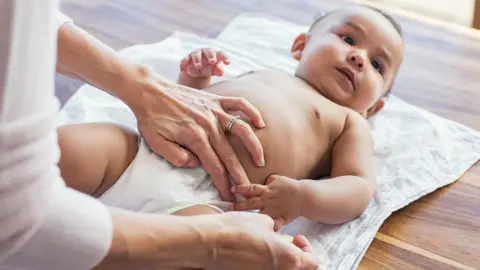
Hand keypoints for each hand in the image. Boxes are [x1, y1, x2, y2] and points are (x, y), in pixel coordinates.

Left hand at [132, 67, 265, 201]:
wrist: (148, 90)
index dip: (223, 184)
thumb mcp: (155, 143)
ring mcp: (214, 110)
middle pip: (230, 155)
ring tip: (260, 161)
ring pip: (241, 130)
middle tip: (248, 189)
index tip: (229, 197)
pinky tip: (261, 124)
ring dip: (253, 147)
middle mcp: (208, 124)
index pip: (214, 167)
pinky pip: (239, 104)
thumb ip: (176, 157)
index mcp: (194, 138)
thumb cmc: (150, 118)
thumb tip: (196, 164)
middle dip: (240, 175)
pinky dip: (252, 112)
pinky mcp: (215, 99)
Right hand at [180, 48, 229, 77]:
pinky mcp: (186, 60)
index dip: (224, 57)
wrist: (194, 73)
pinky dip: (184, 64)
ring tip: (198, 66)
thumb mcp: (213, 71)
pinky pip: (184, 60)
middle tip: (213, 61)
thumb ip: (218, 70)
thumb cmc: (207, 69)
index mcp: (214, 54)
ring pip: (196, 54)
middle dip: (211, 55)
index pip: (220, 53)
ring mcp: (195, 55)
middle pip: (208, 51)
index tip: (228, 62)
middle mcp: (204, 52)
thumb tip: (222, 72)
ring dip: (197, 59)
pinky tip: (184, 70)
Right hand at [204, 212, 317, 269]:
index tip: (296, 237)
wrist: (209, 242)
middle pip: (299, 269)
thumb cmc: (236, 229)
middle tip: (286, 243)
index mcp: (288, 258)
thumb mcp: (263, 222)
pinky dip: (266, 263)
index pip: (312, 262)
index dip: (307, 248)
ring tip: (268, 245)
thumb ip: (276, 231)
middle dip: (296, 256)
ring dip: (280, 260)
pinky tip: (255, 250)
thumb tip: (277, 235)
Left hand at [232, 175, 302, 230]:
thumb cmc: (291, 186)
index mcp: (267, 190)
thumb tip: (263, 182)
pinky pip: (274, 226)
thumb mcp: (278, 178)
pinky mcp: (280, 219)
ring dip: (249, 217)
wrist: (304, 196)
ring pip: (259, 214)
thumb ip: (269, 180)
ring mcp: (273, 210)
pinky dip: (269, 230)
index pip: (250, 189)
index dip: (240, 188)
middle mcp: (268, 200)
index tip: (231, 189)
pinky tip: (262, 234)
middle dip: (239, 205)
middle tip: (229, 207)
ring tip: (239, 220)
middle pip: (251, 203)